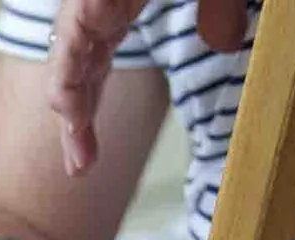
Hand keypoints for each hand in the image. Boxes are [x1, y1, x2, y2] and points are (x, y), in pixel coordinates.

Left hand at [51, 0, 248, 173]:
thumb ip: (218, 7)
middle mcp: (102, 1)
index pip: (93, 64)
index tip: (85, 162)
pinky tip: (75, 101)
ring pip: (70, 52)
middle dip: (75, 121)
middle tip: (80, 167)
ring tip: (78, 145)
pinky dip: (76, 57)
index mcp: (121, 2)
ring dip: (73, 99)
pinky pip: (77, 24)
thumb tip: (224, 44)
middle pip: (77, 68)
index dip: (85, 110)